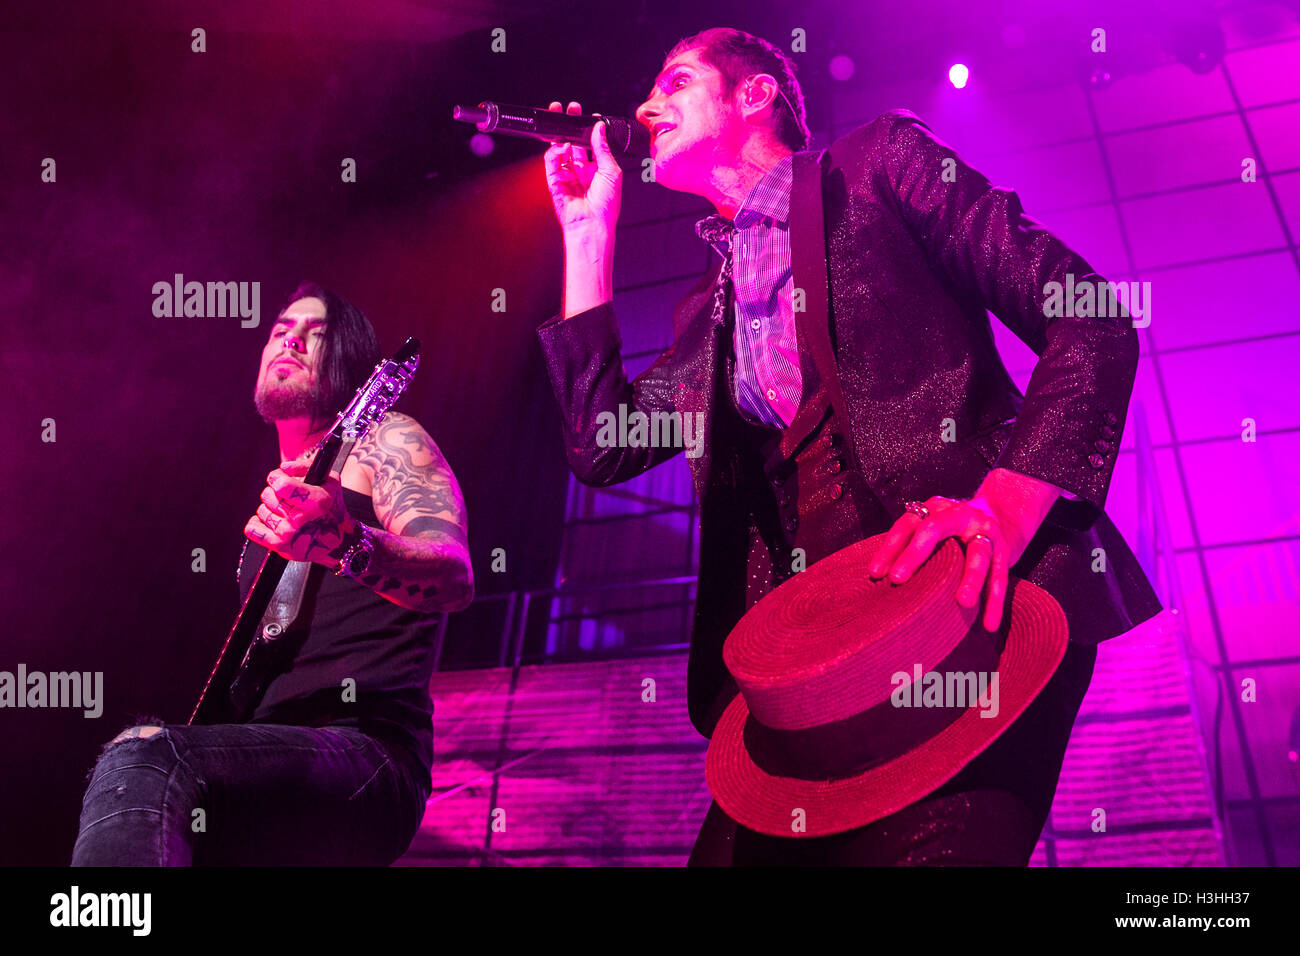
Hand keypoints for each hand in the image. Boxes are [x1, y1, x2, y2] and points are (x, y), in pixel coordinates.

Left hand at [245, 456, 356, 566]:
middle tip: (284, 498)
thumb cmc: (331, 508)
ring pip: (261, 510)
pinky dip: (257, 524)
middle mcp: (301, 518)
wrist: (337, 542)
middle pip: (268, 496)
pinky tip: (271, 523)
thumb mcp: (329, 481)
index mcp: (317, 501)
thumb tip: (283, 467)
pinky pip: (253, 529)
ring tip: (283, 513)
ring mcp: (289, 533)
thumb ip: (305, 467)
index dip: (276, 478)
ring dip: (269, 509)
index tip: (278, 479)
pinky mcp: (279, 546)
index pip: (281, 485)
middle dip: (273, 493)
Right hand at [543, 100, 621, 236]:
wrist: (592, 224)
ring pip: (560, 147)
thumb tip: (598, 128)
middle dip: (571, 124)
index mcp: (598, 167)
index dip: (588, 129)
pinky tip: (562, 146)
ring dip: (560, 132)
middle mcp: (582, 169)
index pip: (590, 142)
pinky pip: (552, 160)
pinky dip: (555, 150)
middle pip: (574, 141)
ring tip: (562, 118)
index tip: (588, 116)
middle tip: (570, 108)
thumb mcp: (611, 171)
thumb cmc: (606, 204)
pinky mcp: (554, 180)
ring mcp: (567, 173)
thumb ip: (603, 148)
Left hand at [866, 494, 1031, 631]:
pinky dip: (995, 602)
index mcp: (935, 509)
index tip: (874, 574)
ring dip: (971, 579)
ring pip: (978, 554)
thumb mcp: (931, 529)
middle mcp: (960, 515)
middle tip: (897, 579)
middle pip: (935, 529)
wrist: (1000, 515)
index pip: (907, 525)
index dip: (889, 548)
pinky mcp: (1004, 551)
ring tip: (963, 603)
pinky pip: (1000, 577)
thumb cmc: (951, 532)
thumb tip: (877, 580)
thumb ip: (910, 546)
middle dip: (915, 554)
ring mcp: (985, 532)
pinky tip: (989, 625)